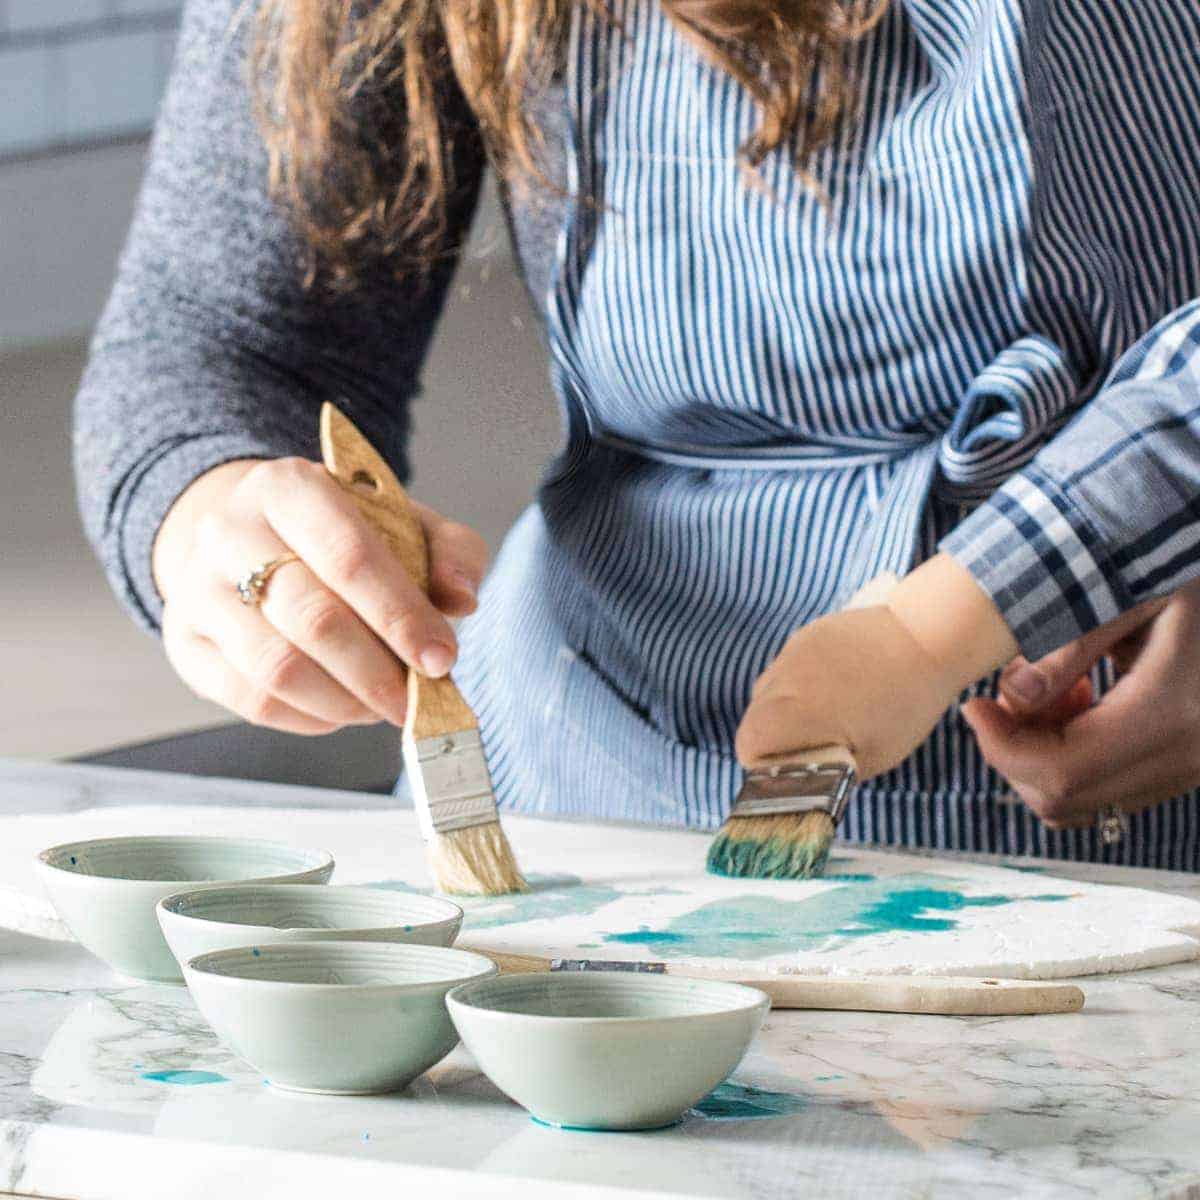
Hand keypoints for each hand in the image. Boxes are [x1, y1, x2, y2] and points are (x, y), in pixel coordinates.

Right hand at [153, 457, 487, 733]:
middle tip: (419, 698)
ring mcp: (197, 589)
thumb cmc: (340, 535)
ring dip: (346, 702)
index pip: (349, 556)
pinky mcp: (185, 643)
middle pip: (313, 618)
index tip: (442, 658)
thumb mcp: (403, 522)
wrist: (250, 536)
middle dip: (378, 672)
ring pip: (277, 667)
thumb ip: (448, 552)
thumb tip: (462, 599)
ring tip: (384, 706)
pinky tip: (344, 709)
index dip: (401, 615)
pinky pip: (251, 699)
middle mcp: (229, 531)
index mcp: (288, 486)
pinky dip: (310, 718)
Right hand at [736, 554, 1017, 777]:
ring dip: (783, 708)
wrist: (928, 636)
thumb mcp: (873, 757)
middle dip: (773, 738)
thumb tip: (810, 782)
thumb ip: (830, 772)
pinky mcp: (807, 634)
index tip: (790, 769)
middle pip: (754, 717)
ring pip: (768, 690)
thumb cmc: (906, 703)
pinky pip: (787, 667)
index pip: (749, 744)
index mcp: (795, 713)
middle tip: (808, 747)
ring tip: (824, 714)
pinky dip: (799, 683)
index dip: (762, 764)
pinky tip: (834, 686)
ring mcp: (793, 651)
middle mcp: (784, 679)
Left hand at [962, 583, 1199, 827]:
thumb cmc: (1186, 569)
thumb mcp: (1126, 592)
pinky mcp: (1188, 767)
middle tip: (1007, 694)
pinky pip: (1112, 787)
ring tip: (1053, 688)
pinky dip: (1076, 756)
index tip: (973, 705)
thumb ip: (1067, 646)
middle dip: (1015, 752)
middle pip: (1063, 798)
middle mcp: (1187, 756)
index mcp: (1170, 713)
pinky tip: (1083, 698)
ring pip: (1084, 801)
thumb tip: (1012, 698)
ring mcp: (1192, 770)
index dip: (1000, 748)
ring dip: (1043, 755)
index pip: (1059, 771)